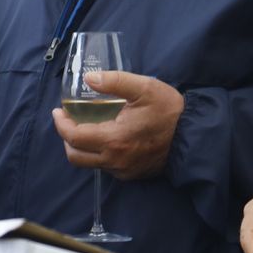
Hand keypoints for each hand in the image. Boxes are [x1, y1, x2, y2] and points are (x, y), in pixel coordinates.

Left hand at [51, 71, 184, 181]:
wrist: (194, 136)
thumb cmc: (170, 111)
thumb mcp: (144, 88)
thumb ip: (115, 81)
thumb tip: (89, 78)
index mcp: (114, 140)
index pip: (74, 137)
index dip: (61, 124)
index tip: (58, 111)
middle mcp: (115, 160)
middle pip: (76, 156)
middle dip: (66, 138)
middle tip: (68, 120)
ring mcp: (123, 171)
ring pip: (90, 164)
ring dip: (82, 147)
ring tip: (85, 127)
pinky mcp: (132, 175)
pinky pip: (106, 167)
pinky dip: (99, 154)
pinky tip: (107, 137)